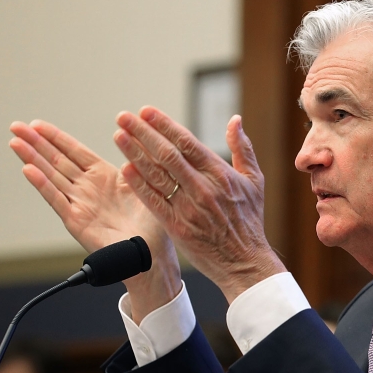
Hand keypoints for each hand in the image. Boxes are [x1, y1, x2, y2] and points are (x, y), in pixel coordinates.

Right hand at [8, 120, 181, 320]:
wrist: (152, 255)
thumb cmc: (153, 225)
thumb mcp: (147, 184)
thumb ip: (137, 160)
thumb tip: (134, 135)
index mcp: (105, 177)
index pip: (75, 151)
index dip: (55, 137)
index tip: (37, 124)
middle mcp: (89, 189)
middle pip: (57, 161)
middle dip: (36, 143)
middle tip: (15, 127)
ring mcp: (80, 205)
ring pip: (52, 177)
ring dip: (32, 159)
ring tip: (15, 143)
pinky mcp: (77, 222)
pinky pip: (57, 200)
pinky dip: (42, 185)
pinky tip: (28, 170)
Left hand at [113, 107, 284, 302]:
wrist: (244, 261)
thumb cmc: (250, 221)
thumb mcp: (254, 181)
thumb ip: (243, 148)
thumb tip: (235, 120)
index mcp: (220, 174)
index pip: (187, 142)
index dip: (164, 125)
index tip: (146, 111)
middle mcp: (203, 188)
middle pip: (167, 154)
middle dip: (143, 133)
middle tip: (123, 118)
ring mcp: (189, 208)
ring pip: (157, 175)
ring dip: (135, 154)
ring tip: (118, 136)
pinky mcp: (178, 227)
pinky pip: (154, 201)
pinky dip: (139, 184)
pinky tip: (125, 169)